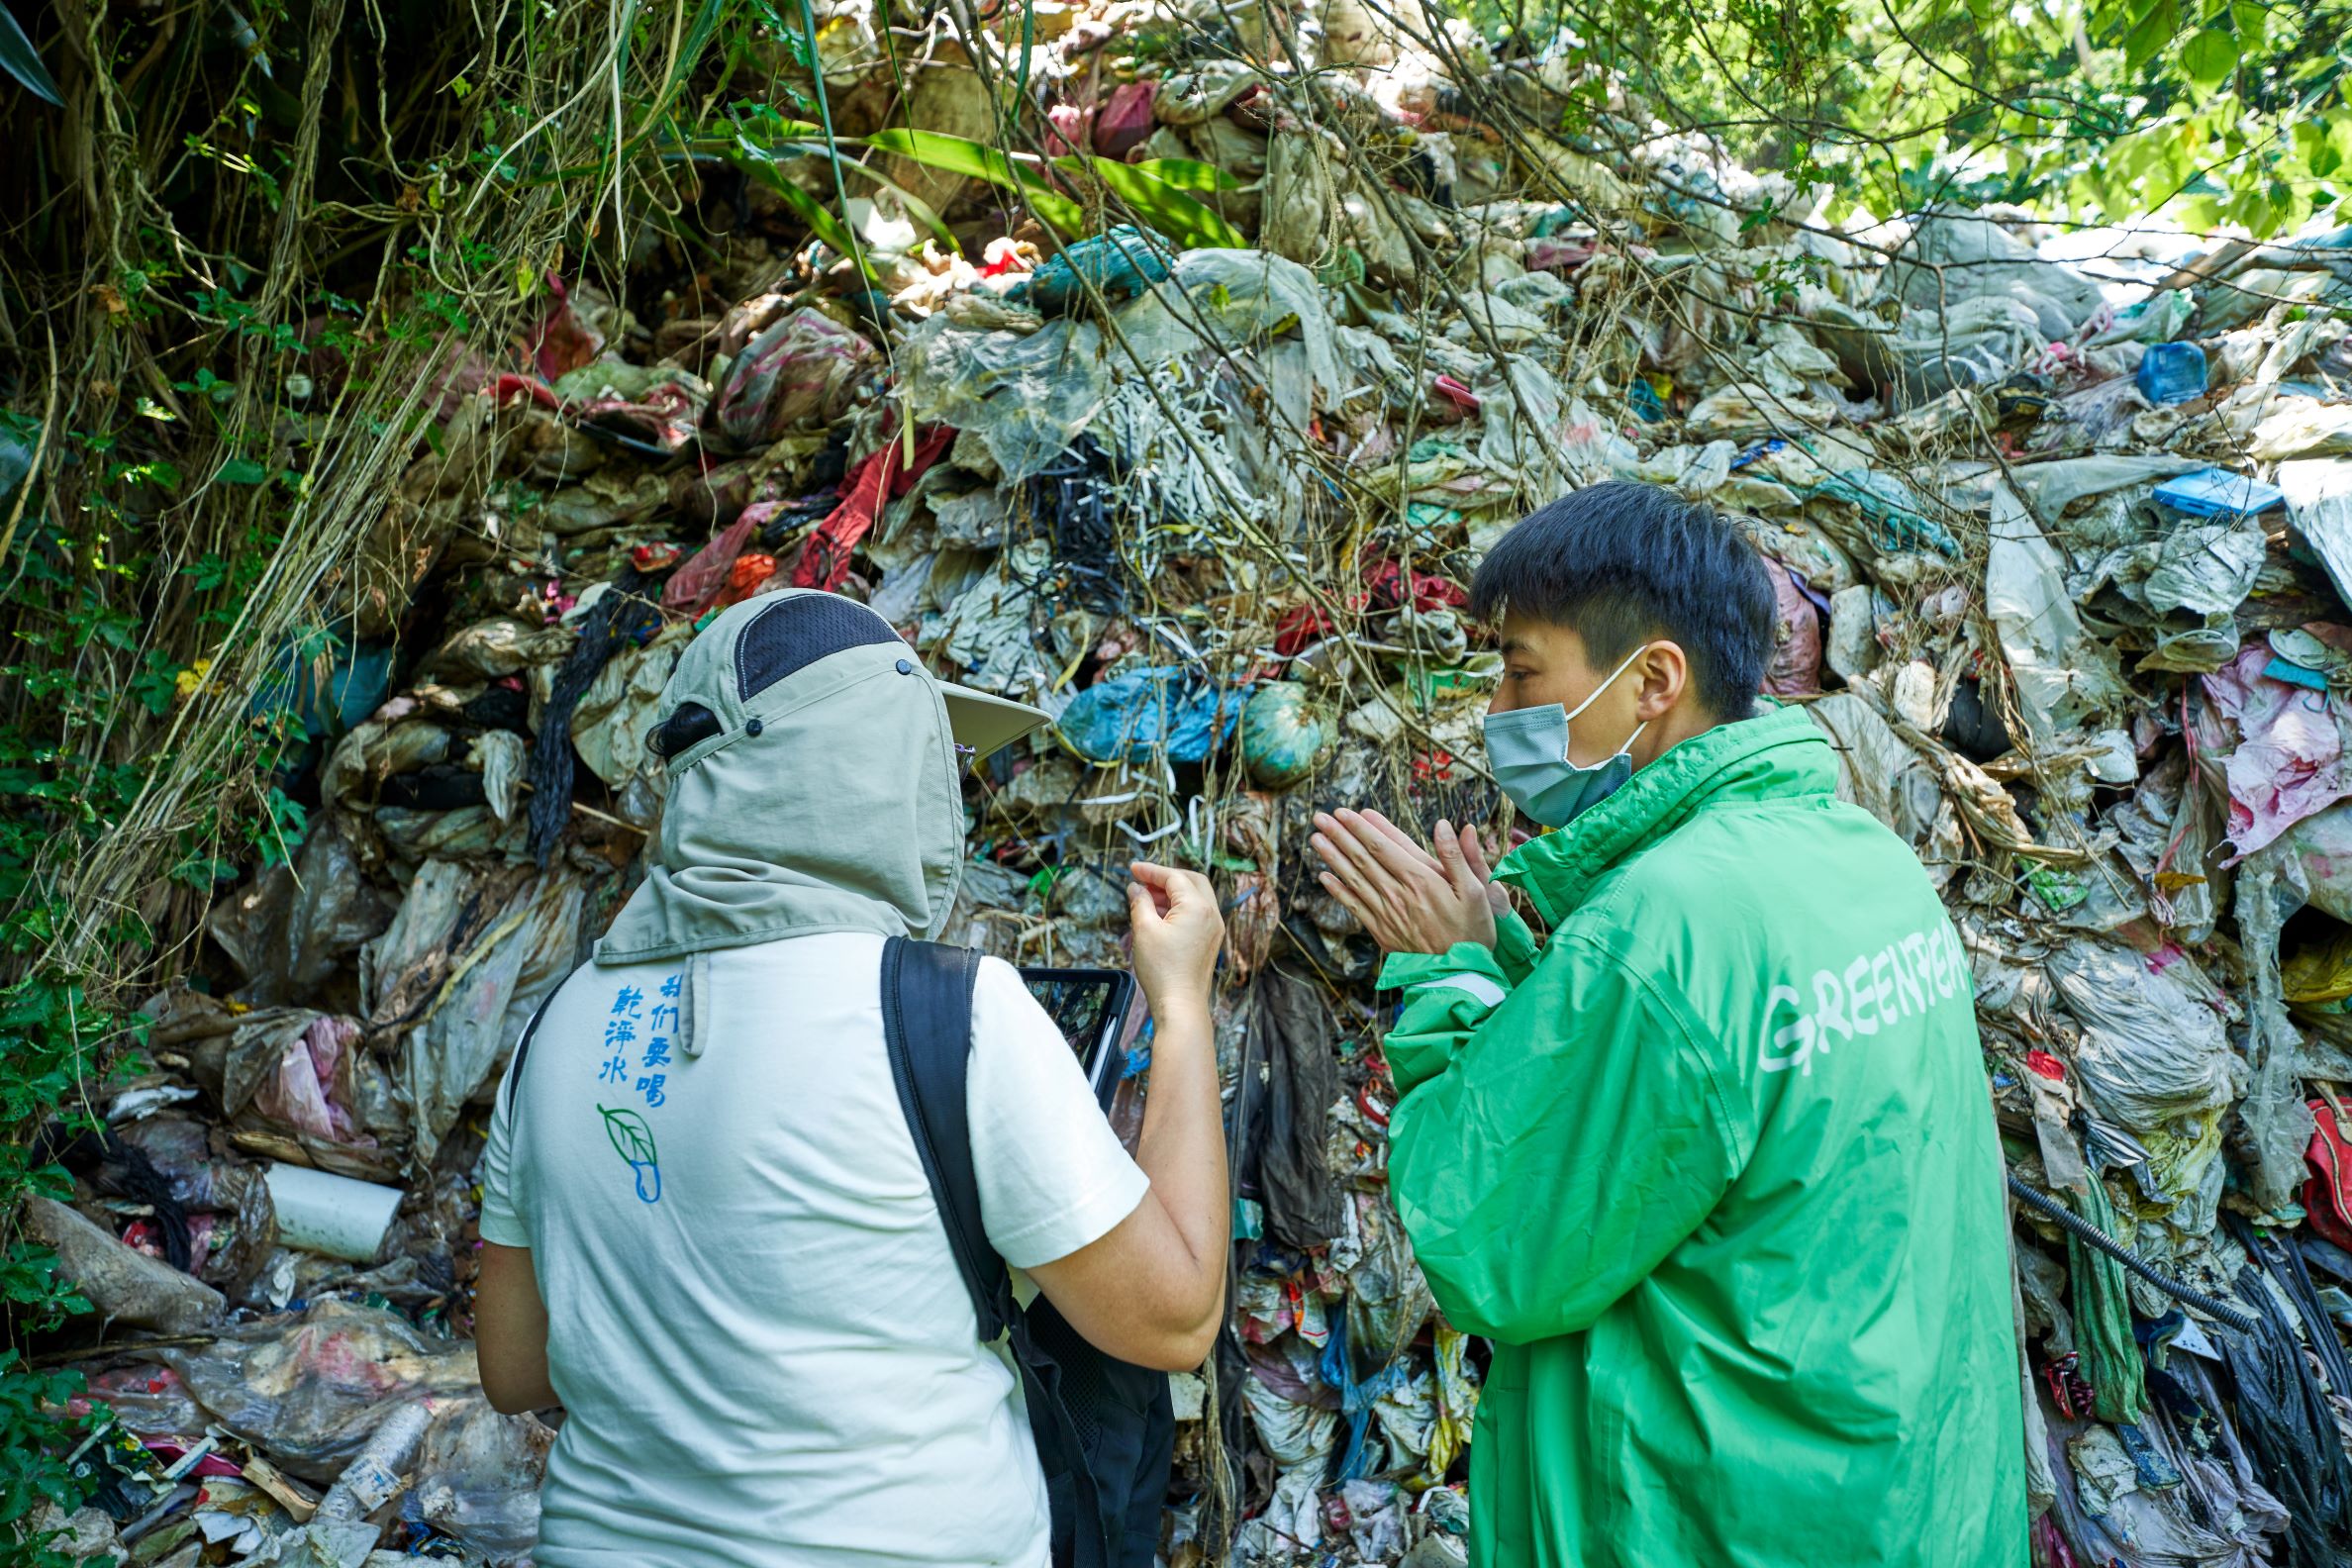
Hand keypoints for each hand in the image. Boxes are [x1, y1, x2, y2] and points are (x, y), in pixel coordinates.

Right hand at [1127, 862, 1223, 1016]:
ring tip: (1145, 899)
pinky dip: (1179, 908)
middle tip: (1142, 881)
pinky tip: (1158, 915)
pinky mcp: (1210, 941)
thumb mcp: (1144, 930)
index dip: (1151, 870)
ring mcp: (1213, 928)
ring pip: (1195, 897)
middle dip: (1165, 877)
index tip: (1133, 869)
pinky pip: (1196, 913)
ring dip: (1172, 893)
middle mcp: (1211, 914)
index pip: (1174, 877)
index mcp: (1198, 907)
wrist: (1180, 1005)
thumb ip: (1140, 902)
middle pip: (1191, 881)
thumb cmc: (1163, 970)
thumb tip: (1135, 888)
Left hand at [1311, 809, 1502, 956]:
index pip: (1384, 846)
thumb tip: (1445, 825)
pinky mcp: (1382, 932)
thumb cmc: (1473, 930)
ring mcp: (1387, 914)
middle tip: (1320, 817)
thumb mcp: (1476, 890)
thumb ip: (1458, 856)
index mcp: (1421, 880)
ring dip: (1333, 857)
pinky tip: (1324, 877)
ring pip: (1354, 879)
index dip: (1362, 828)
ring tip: (1316, 839)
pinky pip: (1355, 907)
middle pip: (1363, 859)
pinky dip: (1338, 891)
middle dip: (1340, 835)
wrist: (1461, 975)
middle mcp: (1398, 894)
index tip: (1345, 812)